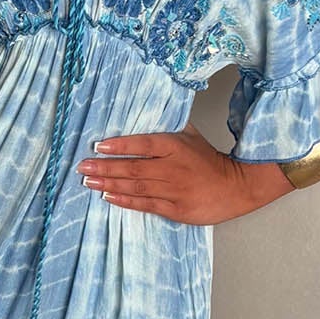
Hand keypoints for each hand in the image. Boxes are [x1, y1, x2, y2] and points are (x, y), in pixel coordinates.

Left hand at [75, 122, 263, 224]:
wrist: (236, 187)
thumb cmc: (209, 161)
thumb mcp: (190, 136)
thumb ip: (167, 127)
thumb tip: (147, 109)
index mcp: (176, 146)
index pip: (143, 144)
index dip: (120, 145)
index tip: (98, 146)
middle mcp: (173, 168)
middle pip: (134, 168)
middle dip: (105, 167)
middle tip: (83, 166)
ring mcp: (174, 190)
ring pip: (136, 187)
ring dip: (109, 183)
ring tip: (89, 180)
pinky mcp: (176, 210)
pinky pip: (145, 205)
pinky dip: (125, 201)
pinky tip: (108, 196)